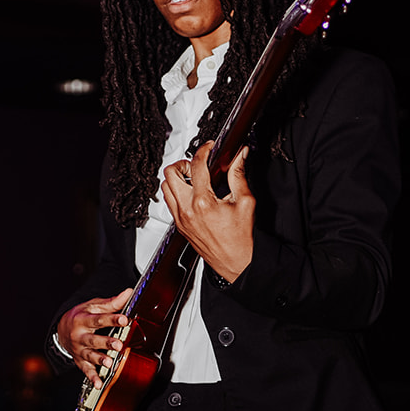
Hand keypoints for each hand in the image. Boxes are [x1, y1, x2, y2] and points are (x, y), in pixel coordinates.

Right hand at [57, 289, 133, 386]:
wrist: (61, 328)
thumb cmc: (81, 316)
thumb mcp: (93, 306)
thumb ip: (112, 302)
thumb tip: (129, 292)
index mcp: (83, 320)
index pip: (99, 319)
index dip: (113, 319)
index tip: (125, 319)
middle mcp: (79, 335)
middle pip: (93, 339)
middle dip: (106, 342)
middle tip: (118, 344)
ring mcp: (79, 349)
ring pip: (89, 355)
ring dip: (100, 359)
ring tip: (110, 362)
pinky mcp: (79, 360)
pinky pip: (86, 370)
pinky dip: (92, 377)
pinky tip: (99, 383)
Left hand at [161, 142, 253, 285]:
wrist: (237, 262)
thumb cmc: (242, 238)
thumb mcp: (245, 201)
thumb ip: (239, 175)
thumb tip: (239, 156)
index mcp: (203, 202)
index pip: (197, 165)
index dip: (204, 150)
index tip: (210, 148)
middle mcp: (187, 210)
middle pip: (170, 173)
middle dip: (183, 163)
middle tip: (197, 165)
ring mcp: (180, 219)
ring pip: (165, 187)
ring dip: (177, 178)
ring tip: (193, 179)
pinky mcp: (179, 226)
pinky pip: (169, 202)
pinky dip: (176, 192)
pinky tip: (191, 193)